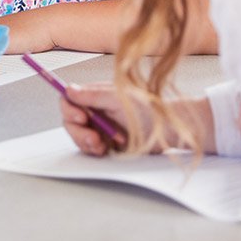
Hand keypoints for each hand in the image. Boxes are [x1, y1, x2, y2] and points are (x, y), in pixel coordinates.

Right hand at [58, 85, 213, 156]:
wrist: (171, 129)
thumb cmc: (150, 110)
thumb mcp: (118, 99)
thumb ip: (92, 95)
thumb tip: (69, 89)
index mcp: (97, 96)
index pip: (70, 100)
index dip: (70, 109)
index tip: (80, 117)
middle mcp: (97, 111)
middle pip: (71, 121)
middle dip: (78, 131)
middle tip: (93, 137)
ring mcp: (102, 128)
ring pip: (79, 137)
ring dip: (87, 142)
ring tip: (102, 144)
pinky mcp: (109, 144)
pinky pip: (91, 149)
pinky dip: (95, 151)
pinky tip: (106, 149)